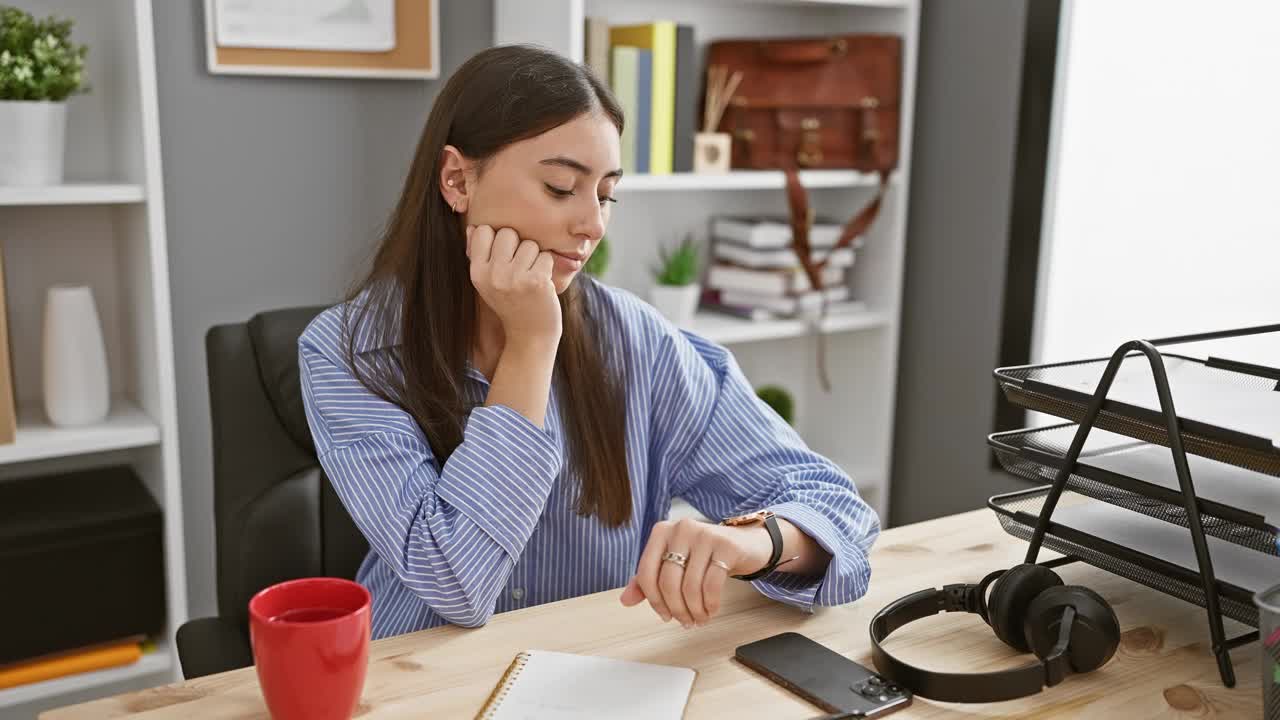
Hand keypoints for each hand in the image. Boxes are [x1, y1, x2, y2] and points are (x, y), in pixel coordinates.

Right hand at [466, 225, 561, 343]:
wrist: (530, 335)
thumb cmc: (511, 303)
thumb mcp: (487, 282)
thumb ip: (479, 254)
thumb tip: (473, 226)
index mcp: (477, 272)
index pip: (484, 231)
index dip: (497, 239)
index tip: (503, 258)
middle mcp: (493, 275)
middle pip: (508, 233)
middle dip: (518, 246)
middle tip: (520, 269)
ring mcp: (514, 278)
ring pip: (530, 244)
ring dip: (535, 258)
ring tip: (530, 278)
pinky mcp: (536, 282)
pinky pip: (546, 256)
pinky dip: (547, 267)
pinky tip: (541, 284)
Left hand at [619, 517, 773, 627]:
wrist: (744, 543)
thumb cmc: (703, 557)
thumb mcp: (674, 563)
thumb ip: (648, 580)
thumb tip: (625, 600)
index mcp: (662, 531)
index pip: (646, 573)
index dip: (654, 601)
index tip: (665, 616)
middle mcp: (681, 529)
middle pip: (668, 582)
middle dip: (677, 609)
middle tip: (686, 622)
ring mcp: (705, 534)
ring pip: (690, 586)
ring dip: (695, 611)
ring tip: (700, 618)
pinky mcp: (726, 545)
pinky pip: (712, 585)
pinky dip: (710, 604)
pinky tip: (711, 610)